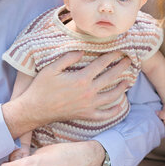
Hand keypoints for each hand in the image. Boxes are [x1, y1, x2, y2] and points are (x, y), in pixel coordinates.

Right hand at [3, 51, 130, 138]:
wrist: (35, 109)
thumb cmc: (41, 87)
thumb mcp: (52, 68)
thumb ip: (68, 58)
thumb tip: (82, 51)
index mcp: (81, 79)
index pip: (101, 64)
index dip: (112, 56)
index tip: (119, 51)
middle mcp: (88, 92)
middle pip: (110, 78)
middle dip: (121, 68)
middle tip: (129, 61)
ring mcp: (89, 105)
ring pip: (111, 96)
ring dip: (121, 88)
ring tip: (128, 81)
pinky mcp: (86, 115)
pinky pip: (104, 115)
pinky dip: (113, 111)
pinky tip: (119, 106)